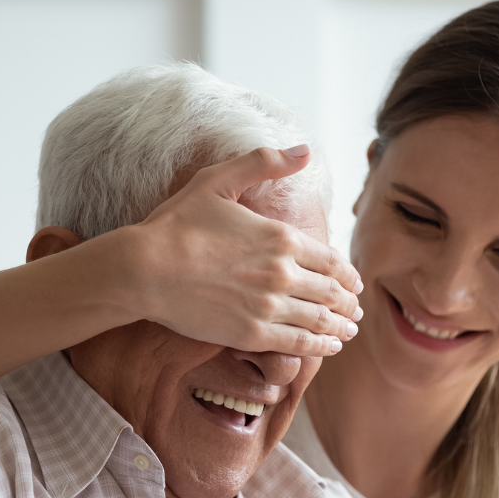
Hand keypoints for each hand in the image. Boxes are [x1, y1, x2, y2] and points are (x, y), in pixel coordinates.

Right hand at [130, 147, 361, 357]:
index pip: (330, 260)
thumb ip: (263, 163)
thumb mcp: (218, 180)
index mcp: (281, 237)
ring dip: (340, 326)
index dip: (347, 275)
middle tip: (354, 310)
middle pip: (331, 292)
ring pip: (320, 320)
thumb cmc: (176, 224)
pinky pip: (299, 343)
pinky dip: (320, 346)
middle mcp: (282, 273)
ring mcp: (268, 306)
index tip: (354, 283)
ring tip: (347, 331)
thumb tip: (303, 150)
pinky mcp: (252, 334)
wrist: (144, 269)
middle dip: (347, 303)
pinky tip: (329, 346)